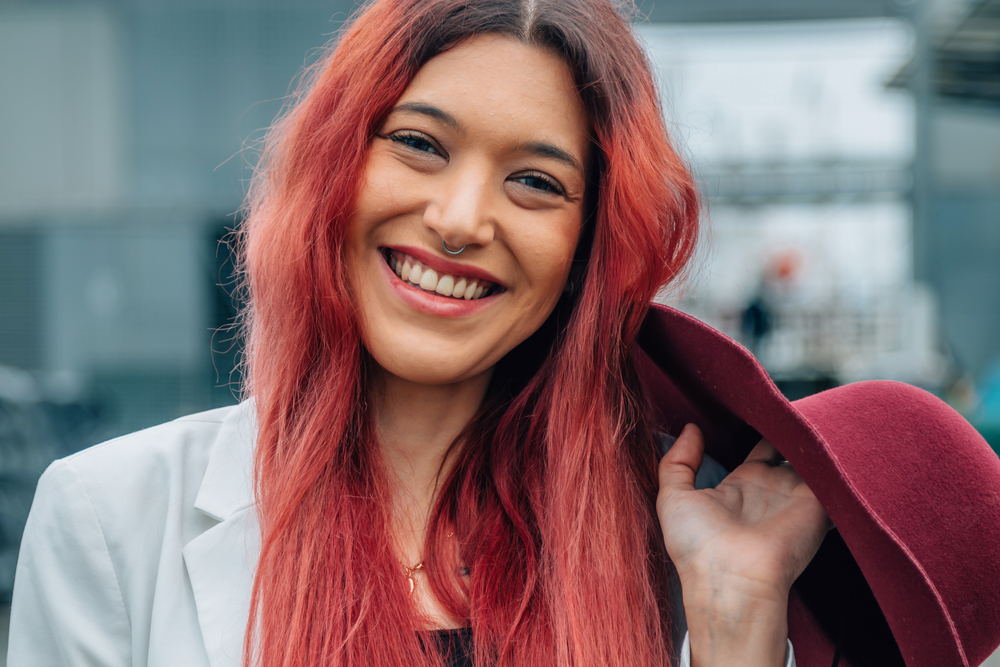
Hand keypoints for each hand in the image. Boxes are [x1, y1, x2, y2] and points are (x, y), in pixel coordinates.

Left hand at [656, 423, 830, 665]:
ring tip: (811, 403)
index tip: (760, 402)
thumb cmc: (697, 546)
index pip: (758, 450)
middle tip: (790, 398)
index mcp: (739, 487)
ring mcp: (797, 497)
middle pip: (790, 449)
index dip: (761, 427)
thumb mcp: (672, 497)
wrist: (730, 580)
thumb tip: (691, 428)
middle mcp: (771, 490)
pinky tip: (827, 422)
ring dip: (814, 434)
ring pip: (813, 457)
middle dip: (792, 426)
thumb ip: (678, 461)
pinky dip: (834, 451)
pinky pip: (832, 472)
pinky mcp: (818, 504)